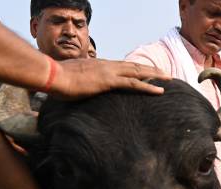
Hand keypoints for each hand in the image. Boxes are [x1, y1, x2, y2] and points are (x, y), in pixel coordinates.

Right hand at [51, 59, 169, 98]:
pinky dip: (148, 87)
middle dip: (151, 69)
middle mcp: (107, 65)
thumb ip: (83, 82)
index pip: (123, 66)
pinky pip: (134, 84)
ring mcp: (109, 72)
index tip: (148, 72)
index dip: (137, 68)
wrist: (51, 76)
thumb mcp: (74, 79)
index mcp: (100, 65)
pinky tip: (160, 91)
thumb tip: (83, 88)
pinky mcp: (109, 81)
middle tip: (165, 73)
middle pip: (135, 66)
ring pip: (139, 72)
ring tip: (169, 79)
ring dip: (155, 75)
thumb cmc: (58, 80)